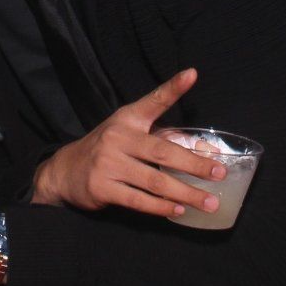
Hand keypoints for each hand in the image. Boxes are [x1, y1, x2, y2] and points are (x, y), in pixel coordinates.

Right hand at [32, 68, 226, 218]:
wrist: (65, 170)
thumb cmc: (108, 149)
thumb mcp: (128, 132)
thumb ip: (160, 136)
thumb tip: (202, 150)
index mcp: (128, 118)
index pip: (154, 100)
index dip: (173, 87)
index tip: (192, 74)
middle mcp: (119, 137)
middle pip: (164, 151)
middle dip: (195, 164)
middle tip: (220, 173)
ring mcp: (109, 163)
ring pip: (155, 180)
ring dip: (185, 193)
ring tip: (209, 202)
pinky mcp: (102, 187)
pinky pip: (138, 200)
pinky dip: (161, 207)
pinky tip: (178, 210)